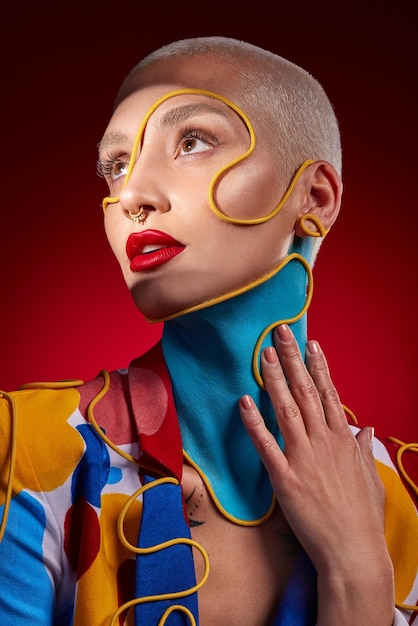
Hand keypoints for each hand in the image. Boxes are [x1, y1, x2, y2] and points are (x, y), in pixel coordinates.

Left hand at [239, 324, 393, 624]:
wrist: (352, 552)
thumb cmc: (362, 517)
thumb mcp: (369, 477)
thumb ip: (363, 449)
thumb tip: (367, 428)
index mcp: (343, 440)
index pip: (330, 393)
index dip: (319, 367)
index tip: (311, 344)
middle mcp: (324, 442)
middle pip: (306, 392)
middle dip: (293, 360)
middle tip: (280, 333)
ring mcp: (304, 458)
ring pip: (286, 409)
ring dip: (273, 380)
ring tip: (264, 355)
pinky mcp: (285, 478)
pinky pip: (266, 445)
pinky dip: (254, 422)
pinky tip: (243, 402)